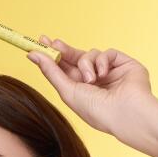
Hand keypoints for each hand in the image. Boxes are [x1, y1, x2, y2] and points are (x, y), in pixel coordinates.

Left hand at [27, 36, 153, 136]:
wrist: (125, 113)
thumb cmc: (95, 110)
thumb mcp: (67, 91)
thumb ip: (51, 71)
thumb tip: (32, 55)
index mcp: (80, 91)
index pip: (64, 70)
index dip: (53, 57)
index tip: (40, 44)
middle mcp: (95, 81)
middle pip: (75, 59)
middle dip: (64, 51)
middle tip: (53, 43)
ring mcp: (109, 72)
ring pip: (89, 54)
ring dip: (86, 64)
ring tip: (91, 80)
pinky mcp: (123, 64)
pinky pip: (107, 53)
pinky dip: (102, 61)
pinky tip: (103, 74)